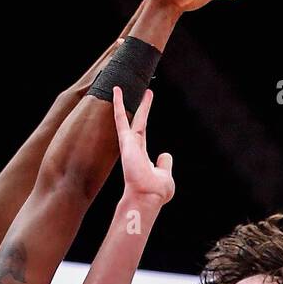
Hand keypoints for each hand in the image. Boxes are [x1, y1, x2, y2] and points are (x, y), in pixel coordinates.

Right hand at [113, 87, 174, 204]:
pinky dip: (118, 104)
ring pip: (127, 118)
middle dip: (139, 107)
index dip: (143, 120)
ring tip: (121, 86)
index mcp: (141, 156)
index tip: (144, 111)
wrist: (148, 197)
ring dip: (123, 102)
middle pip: (136, 122)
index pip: (142, 133)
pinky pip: (120, 119)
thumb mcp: (165, 175)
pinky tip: (116, 90)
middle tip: (142, 91)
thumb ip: (165, 164)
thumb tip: (165, 155)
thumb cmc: (156, 192)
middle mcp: (133, 149)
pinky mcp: (125, 142)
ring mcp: (128, 145)